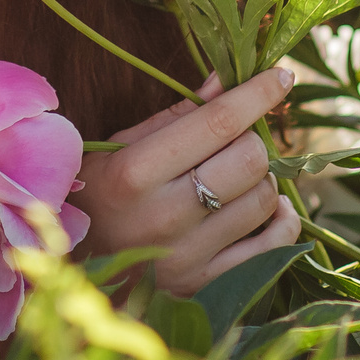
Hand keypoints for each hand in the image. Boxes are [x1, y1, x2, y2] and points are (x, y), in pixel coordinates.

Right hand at [70, 66, 303, 295]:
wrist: (78, 268)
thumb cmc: (97, 195)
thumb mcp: (121, 147)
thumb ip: (177, 114)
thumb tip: (226, 78)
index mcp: (134, 172)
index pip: (216, 123)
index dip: (256, 93)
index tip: (281, 75)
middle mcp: (163, 216)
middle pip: (249, 160)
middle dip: (252, 139)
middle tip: (237, 141)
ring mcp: (186, 256)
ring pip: (264, 200)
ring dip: (263, 178)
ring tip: (239, 175)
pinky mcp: (205, 285)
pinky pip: (273, 246)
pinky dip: (281, 219)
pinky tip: (267, 208)